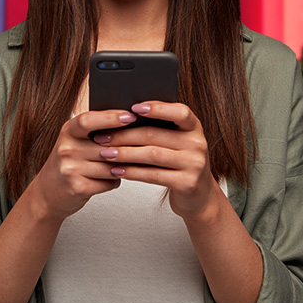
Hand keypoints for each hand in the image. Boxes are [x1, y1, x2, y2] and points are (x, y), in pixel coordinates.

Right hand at [25, 109, 137, 222]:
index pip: (88, 121)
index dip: (111, 117)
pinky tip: (111, 178)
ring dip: (123, 166)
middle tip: (144, 144)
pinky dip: (114, 181)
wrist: (48, 192)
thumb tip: (131, 122)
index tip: (131, 116)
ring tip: (126, 164)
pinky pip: (109, 182)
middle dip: (127, 147)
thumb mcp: (76, 140)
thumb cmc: (69, 162)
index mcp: (68, 131)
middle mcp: (66, 149)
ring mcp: (70, 169)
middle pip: (106, 146)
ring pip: (111, 166)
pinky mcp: (78, 188)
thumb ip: (97, 131)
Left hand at [93, 102, 218, 219]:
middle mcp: (197, 144)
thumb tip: (124, 117)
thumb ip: (161, 129)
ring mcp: (194, 164)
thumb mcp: (178, 142)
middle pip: (156, 135)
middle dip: (125, 135)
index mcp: (194, 127)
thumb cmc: (181, 163)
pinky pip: (154, 175)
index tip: (134, 107)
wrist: (199, 195)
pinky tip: (118, 171)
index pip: (180, 112)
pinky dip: (132, 172)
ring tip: (105, 153)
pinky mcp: (187, 183)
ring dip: (125, 154)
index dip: (158, 108)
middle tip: (102, 137)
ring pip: (152, 155)